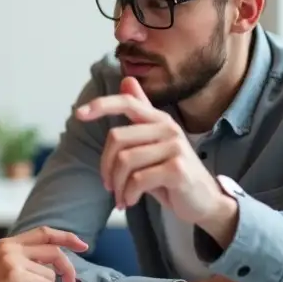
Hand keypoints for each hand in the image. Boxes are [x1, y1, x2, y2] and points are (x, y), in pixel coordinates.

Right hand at [0, 226, 87, 281]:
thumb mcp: (4, 275)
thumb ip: (24, 267)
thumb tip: (53, 272)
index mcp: (6, 245)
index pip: (43, 233)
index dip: (65, 237)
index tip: (82, 244)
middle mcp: (10, 247)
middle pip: (54, 251)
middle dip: (69, 269)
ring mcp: (13, 260)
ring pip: (51, 275)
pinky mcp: (17, 275)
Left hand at [75, 76, 226, 224]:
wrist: (204, 202)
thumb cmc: (172, 174)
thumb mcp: (154, 143)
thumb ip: (140, 114)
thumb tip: (126, 79)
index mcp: (159, 119)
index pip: (127, 102)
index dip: (101, 105)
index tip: (78, 114)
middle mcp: (168, 128)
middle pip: (117, 138)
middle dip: (106, 166)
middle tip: (109, 186)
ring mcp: (174, 147)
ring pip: (125, 160)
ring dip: (117, 185)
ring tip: (121, 197)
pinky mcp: (177, 169)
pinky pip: (138, 179)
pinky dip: (128, 194)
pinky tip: (130, 201)